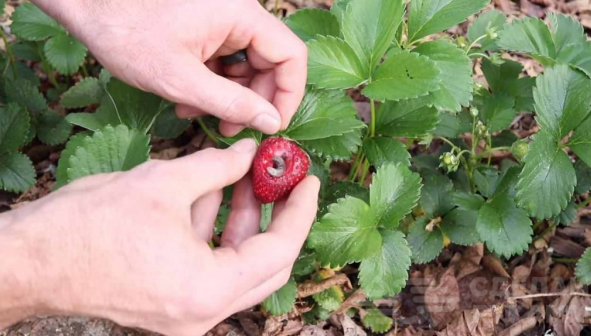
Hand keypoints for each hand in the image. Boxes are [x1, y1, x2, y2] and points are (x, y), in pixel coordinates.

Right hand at [0, 139, 318, 334]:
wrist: (30, 260)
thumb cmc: (88, 227)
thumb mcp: (164, 183)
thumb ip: (217, 166)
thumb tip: (249, 153)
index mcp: (208, 290)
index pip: (278, 250)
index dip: (298, 211)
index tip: (307, 180)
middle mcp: (203, 312)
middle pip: (264, 264)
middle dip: (276, 216)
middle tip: (284, 179)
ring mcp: (186, 312)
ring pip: (236, 264)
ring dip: (244, 219)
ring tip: (247, 174)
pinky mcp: (170, 301)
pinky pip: (208, 265)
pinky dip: (216, 231)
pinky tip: (216, 191)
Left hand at [33, 0, 307, 135]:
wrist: (91, 6)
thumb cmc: (128, 35)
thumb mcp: (182, 79)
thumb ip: (232, 104)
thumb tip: (272, 122)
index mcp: (241, 15)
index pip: (291, 55)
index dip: (288, 94)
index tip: (272, 126)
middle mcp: (238, 14)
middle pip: (270, 63)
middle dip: (251, 101)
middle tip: (228, 129)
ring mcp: (222, 20)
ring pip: (245, 67)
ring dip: (227, 97)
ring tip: (195, 115)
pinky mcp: (206, 28)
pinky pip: (225, 61)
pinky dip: (211, 84)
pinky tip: (186, 100)